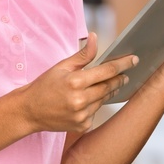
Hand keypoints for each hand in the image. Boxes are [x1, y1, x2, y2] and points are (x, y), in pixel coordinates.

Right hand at [18, 32, 137, 134]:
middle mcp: (80, 100)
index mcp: (75, 82)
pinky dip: (94, 105)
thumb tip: (95, 37)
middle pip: (109, 87)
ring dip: (106, 92)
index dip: (122, 64)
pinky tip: (84, 102)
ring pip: (103, 100)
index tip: (134, 60)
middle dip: (119, 79)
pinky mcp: (82, 126)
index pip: (106, 71)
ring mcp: (82, 115)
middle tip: (125, 75)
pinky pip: (96, 112)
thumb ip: (83, 55)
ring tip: (101, 86)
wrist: (29, 111)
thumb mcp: (62, 66)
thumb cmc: (45, 85)